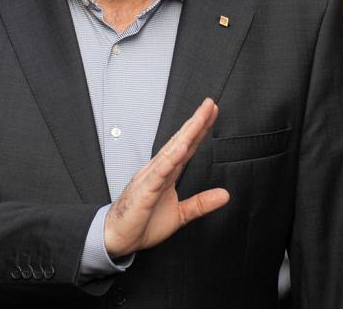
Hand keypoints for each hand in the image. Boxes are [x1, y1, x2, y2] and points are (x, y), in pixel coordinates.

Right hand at [103, 98, 229, 258]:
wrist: (117, 238)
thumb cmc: (142, 223)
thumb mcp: (180, 214)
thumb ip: (201, 203)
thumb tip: (225, 195)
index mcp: (167, 174)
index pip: (187, 147)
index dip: (200, 130)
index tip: (212, 113)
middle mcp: (159, 170)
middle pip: (181, 142)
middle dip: (196, 122)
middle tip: (210, 104)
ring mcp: (150, 177)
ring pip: (171, 151)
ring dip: (186, 134)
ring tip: (199, 118)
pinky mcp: (145, 190)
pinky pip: (159, 172)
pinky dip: (171, 158)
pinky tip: (181, 147)